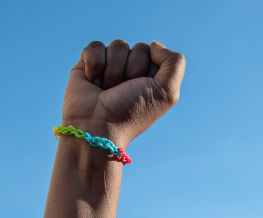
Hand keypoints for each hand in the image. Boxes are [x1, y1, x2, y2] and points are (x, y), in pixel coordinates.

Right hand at [61, 40, 185, 148]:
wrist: (98, 127)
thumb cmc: (133, 112)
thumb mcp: (166, 92)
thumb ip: (175, 62)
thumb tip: (153, 44)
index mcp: (151, 76)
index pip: (154, 52)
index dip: (148, 70)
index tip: (141, 90)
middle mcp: (131, 70)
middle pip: (138, 48)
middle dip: (131, 71)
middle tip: (122, 92)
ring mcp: (109, 66)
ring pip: (117, 46)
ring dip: (113, 72)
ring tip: (107, 90)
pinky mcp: (87, 64)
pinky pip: (95, 47)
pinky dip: (94, 66)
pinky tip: (93, 83)